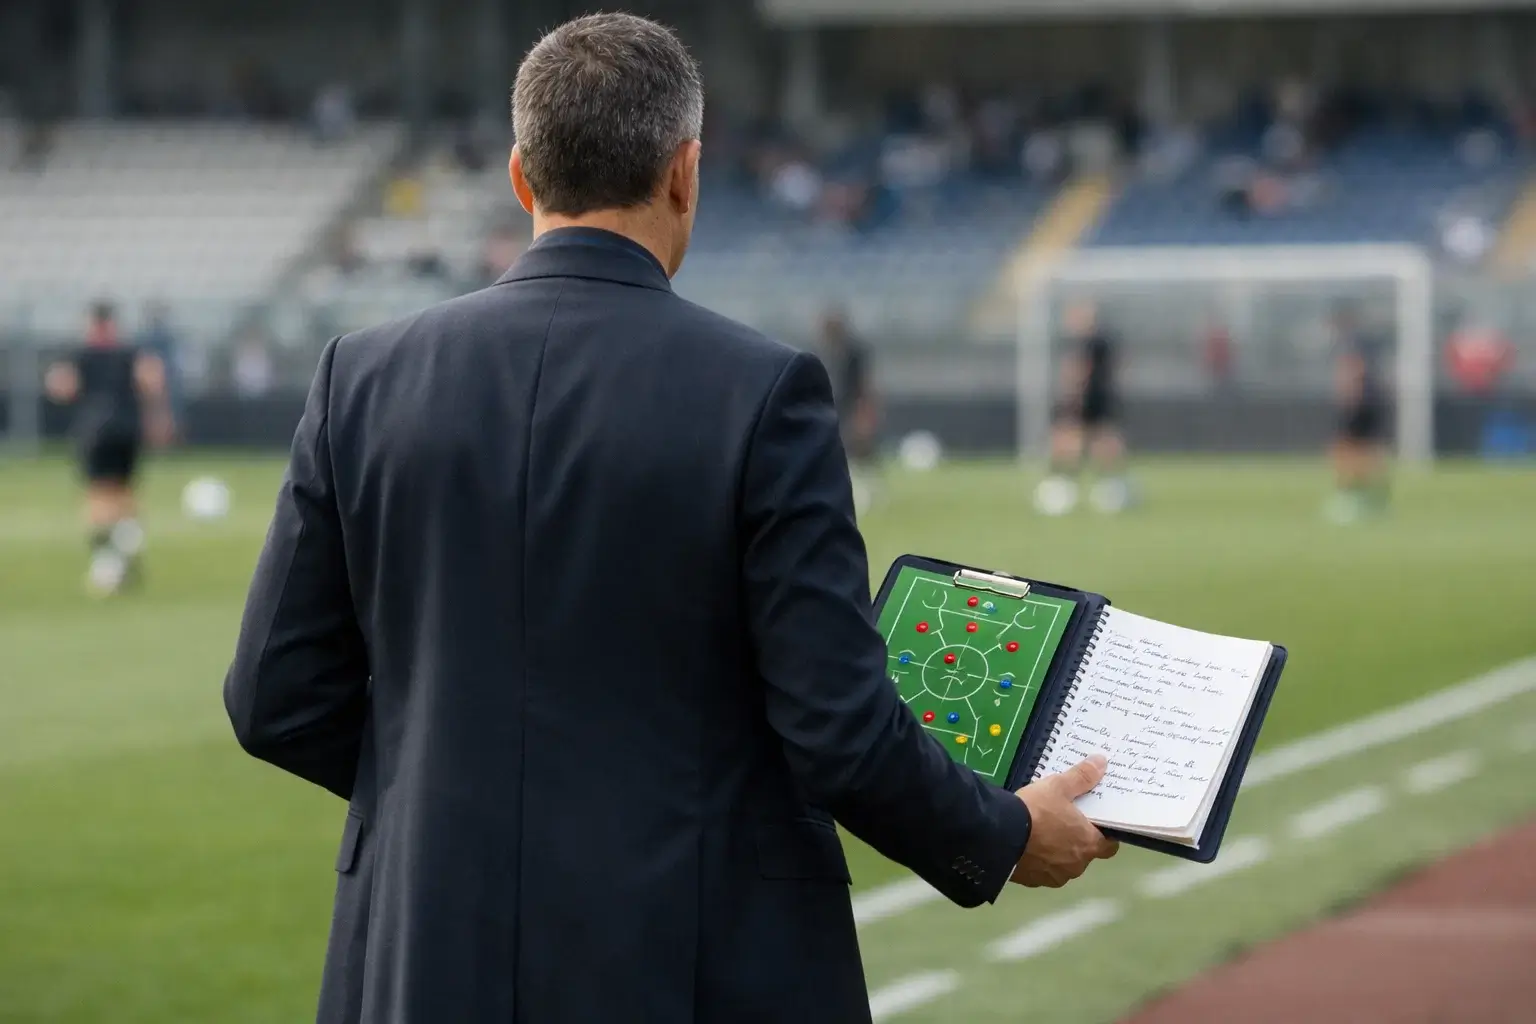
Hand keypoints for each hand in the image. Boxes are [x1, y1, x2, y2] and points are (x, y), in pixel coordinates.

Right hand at [1009, 755, 1119, 887]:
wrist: (998, 834)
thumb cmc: (1036, 810)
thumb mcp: (1058, 786)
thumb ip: (1082, 777)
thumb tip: (1102, 762)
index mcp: (1088, 845)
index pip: (1110, 845)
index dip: (1104, 834)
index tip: (1094, 822)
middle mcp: (1076, 866)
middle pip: (1084, 854)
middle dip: (1077, 841)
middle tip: (1064, 822)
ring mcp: (1054, 876)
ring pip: (1063, 864)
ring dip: (1057, 853)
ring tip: (1042, 834)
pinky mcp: (1032, 881)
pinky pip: (1042, 871)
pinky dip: (1038, 861)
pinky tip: (1027, 846)